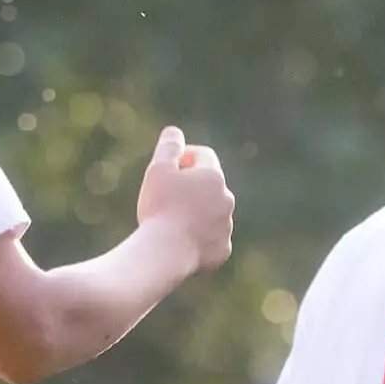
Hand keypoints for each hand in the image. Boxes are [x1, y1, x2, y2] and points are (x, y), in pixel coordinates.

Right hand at [134, 126, 234, 274]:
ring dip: (195, 212)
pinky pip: (211, 239)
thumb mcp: (158, 170)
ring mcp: (226, 226)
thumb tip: (174, 132)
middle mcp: (226, 199)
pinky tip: (179, 242)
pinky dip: (198, 238)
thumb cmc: (160, 207)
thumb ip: (168, 147)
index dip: (183, 157)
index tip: (166, 169)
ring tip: (170, 222)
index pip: (202, 155)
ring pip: (211, 213)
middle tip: (164, 197)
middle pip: (208, 185)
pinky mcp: (222, 250)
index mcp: (213, 176)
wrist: (165, 252)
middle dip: (190, 187)